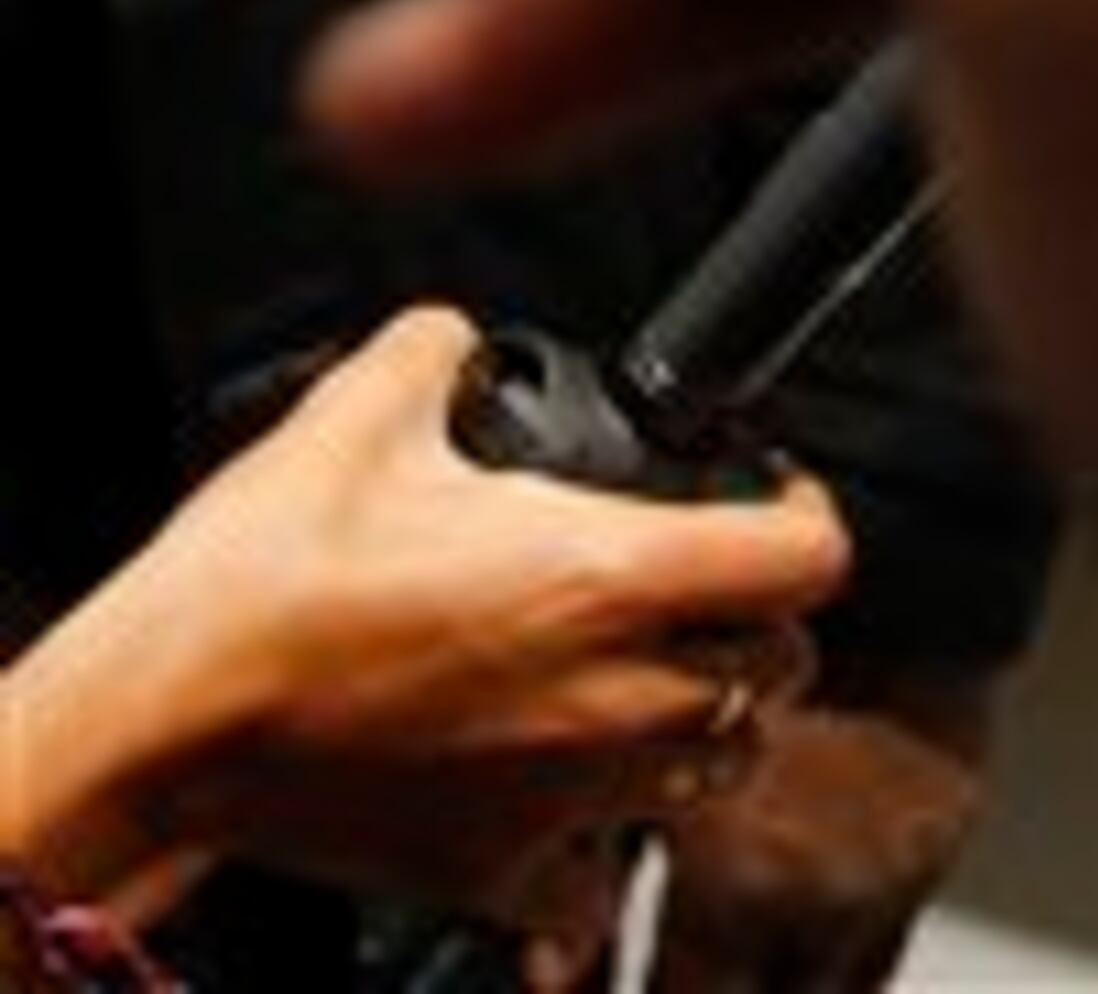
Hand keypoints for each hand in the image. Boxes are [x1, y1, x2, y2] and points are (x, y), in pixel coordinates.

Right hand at [0, 304, 841, 921]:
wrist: (161, 725)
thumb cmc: (258, 585)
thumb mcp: (361, 409)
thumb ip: (439, 347)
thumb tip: (456, 341)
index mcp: (605, 575)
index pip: (804, 560)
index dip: (803, 518)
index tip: (771, 503)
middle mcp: (611, 695)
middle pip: (780, 675)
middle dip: (759, 626)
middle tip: (710, 591)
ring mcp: (561, 798)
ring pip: (714, 779)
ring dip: (704, 730)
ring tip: (647, 685)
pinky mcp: (494, 876)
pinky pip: (598, 887)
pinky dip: (600, 852)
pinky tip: (564, 804)